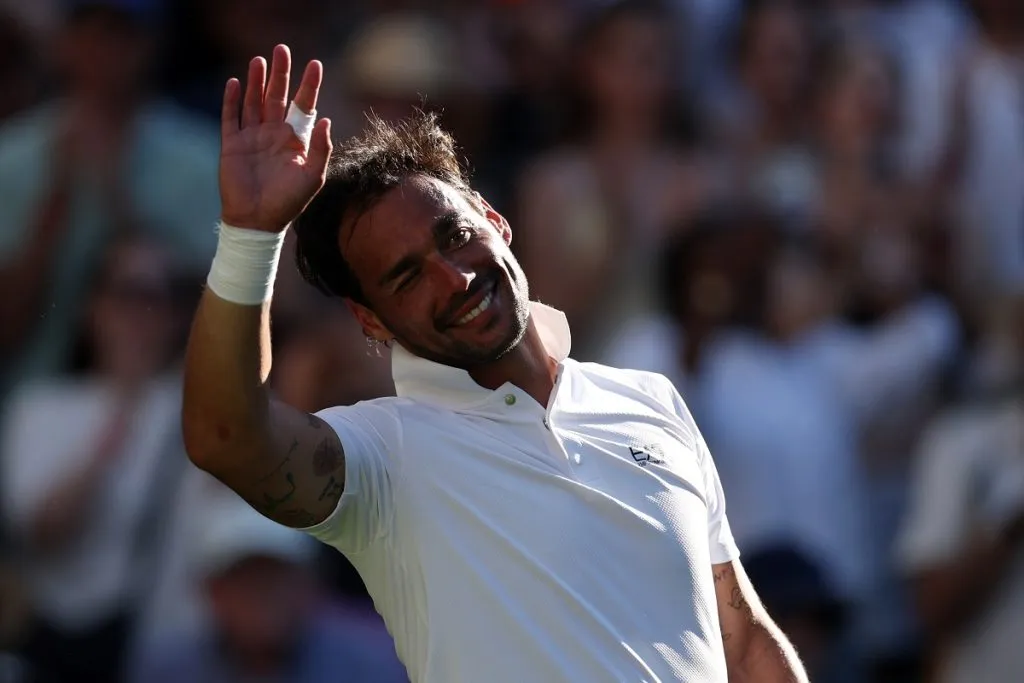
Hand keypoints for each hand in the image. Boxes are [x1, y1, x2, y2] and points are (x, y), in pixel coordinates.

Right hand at [219, 44, 332, 232]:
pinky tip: (236, 82)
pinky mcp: (232, 145)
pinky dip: (232, 100)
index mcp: (295, 140)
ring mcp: (252, 138)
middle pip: (277, 96)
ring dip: (256, 81)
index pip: (303, 106)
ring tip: (259, 59)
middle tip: (282, 49)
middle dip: (280, 74)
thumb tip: (325, 118)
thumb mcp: (313, 176)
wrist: (258, 221)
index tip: (315, 64)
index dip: (309, 85)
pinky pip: (231, 117)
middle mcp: (274, 134)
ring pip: (254, 102)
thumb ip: (321, 148)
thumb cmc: (288, 201)